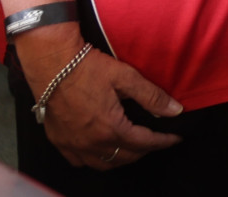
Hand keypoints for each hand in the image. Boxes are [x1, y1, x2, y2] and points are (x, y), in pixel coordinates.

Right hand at [17, 25, 182, 168]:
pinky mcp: (59, 140)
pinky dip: (94, 160)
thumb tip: (175, 110)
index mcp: (110, 128)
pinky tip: (102, 151)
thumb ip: (152, 96)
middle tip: (157, 140)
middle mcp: (90, 143)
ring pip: (103, 164)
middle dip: (145, 150)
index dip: (163, 141)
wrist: (52, 63)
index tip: (175, 138)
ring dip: (122, 158)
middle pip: (125, 157)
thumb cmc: (87, 68)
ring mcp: (73, 144)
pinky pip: (79, 162)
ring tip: (134, 147)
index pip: (144, 143)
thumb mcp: (125, 77)